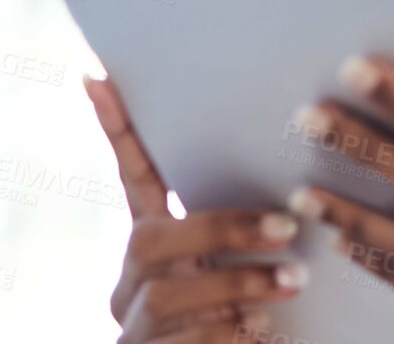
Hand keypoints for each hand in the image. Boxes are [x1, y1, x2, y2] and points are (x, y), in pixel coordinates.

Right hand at [85, 75, 308, 342]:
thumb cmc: (240, 319)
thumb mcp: (237, 271)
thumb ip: (240, 234)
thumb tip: (292, 184)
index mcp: (152, 251)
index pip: (132, 182)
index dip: (118, 134)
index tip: (98, 76)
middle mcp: (131, 285)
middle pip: (150, 241)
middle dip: (222, 227)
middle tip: (288, 226)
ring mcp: (133, 329)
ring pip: (166, 295)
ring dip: (238, 281)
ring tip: (295, 280)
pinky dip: (227, 333)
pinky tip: (264, 328)